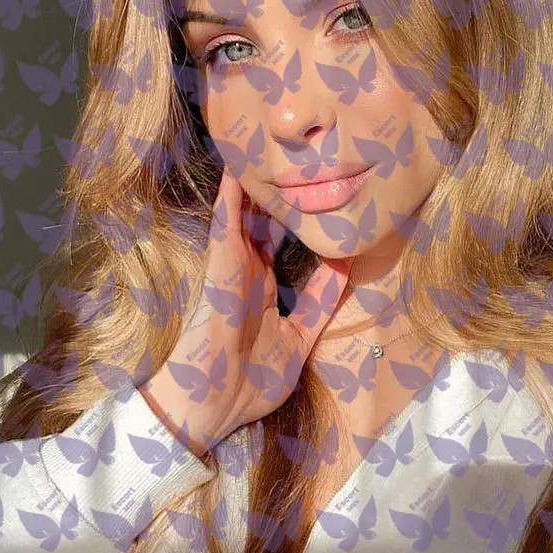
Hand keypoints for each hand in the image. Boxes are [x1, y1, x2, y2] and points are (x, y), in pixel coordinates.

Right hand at [141, 167, 350, 455]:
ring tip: (261, 141)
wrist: (209, 410)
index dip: (295, 217)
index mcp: (262, 288)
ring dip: (254, 182)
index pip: (279, 242)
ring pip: (243, 214)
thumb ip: (318, 304)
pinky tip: (238, 169)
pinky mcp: (218, 271)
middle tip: (293, 153)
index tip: (313, 189)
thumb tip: (343, 270)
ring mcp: (230, 269)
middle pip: (263, 220)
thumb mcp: (297, 341)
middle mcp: (245, 272)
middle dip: (276, 189)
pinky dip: (232, 199)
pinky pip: (225, 227)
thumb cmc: (247, 384)